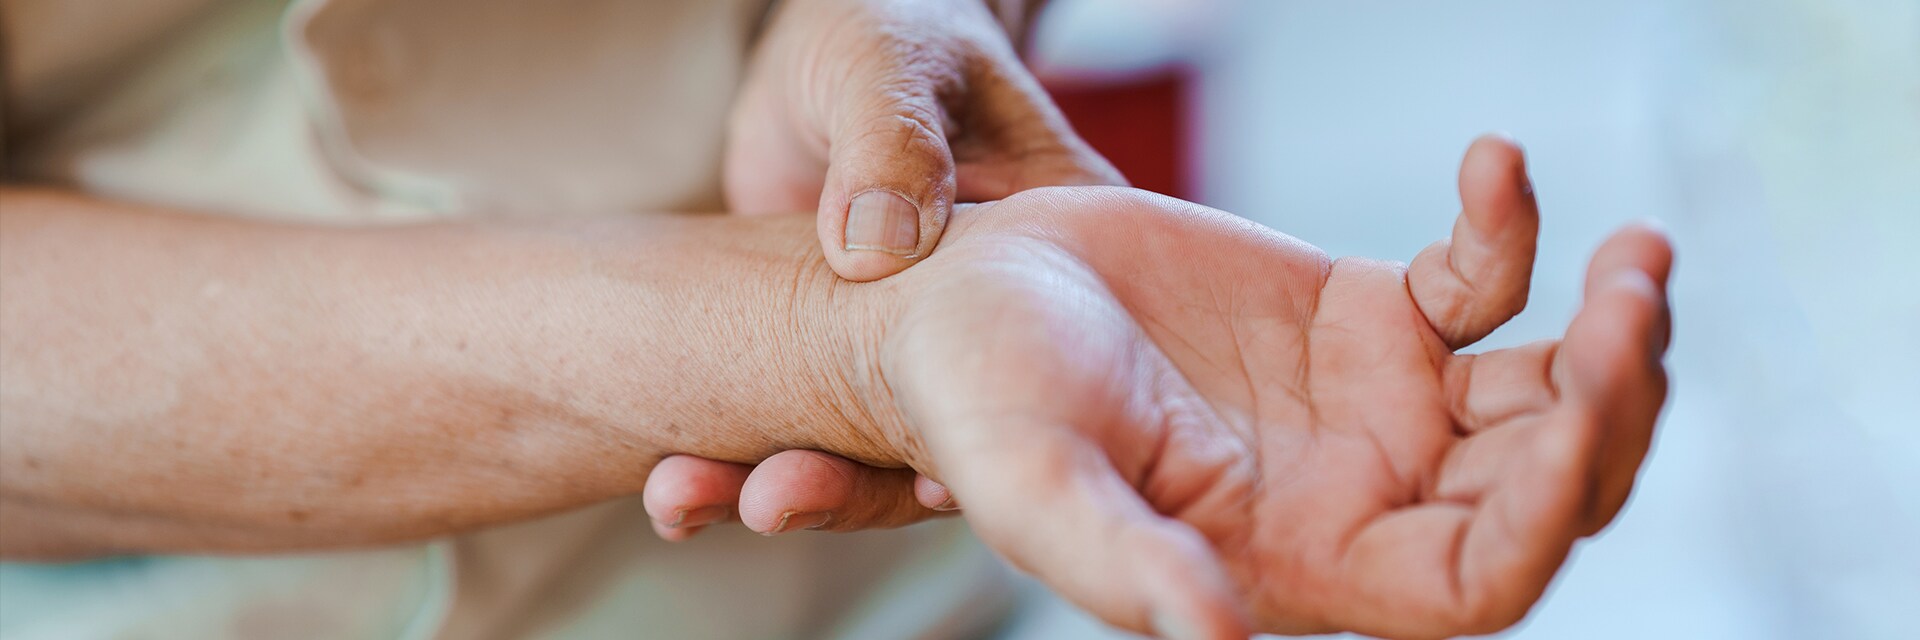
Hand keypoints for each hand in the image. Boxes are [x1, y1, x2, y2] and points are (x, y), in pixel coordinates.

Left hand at [645, 0, 1119, 536]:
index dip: (1002, 440)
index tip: (929, 487)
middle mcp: (991, 333)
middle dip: (863, 486)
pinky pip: (797, 430)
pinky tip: (672, 490)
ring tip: (688, 500)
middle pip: (952, 438)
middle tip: (775, 499)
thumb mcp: (890, 67)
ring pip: (867, 452)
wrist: (816, 61)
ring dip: (784, 486)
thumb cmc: (880, 34)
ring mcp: (908, 357)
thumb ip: (892, 145)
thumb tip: (877, 248)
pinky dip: (735, 461)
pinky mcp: (833, 366)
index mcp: (1052, 263)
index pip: (1059, 376)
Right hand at [847, 136, 1671, 637]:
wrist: (959, 291)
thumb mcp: (1036, 481)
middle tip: (1627, 303)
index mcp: (1304, 562)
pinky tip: (1491, 160)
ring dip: (1612, 331)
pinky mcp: (1370, 314)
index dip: (1544, 515)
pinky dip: (1508, 226)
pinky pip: (1482, 282)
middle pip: (1549, 487)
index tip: (1575, 407)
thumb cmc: (976, 398)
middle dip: (1614, 407)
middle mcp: (1363, 496)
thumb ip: (1124, 564)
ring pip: (1551, 393)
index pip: (1476, 580)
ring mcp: (1378, 404)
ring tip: (1633, 254)